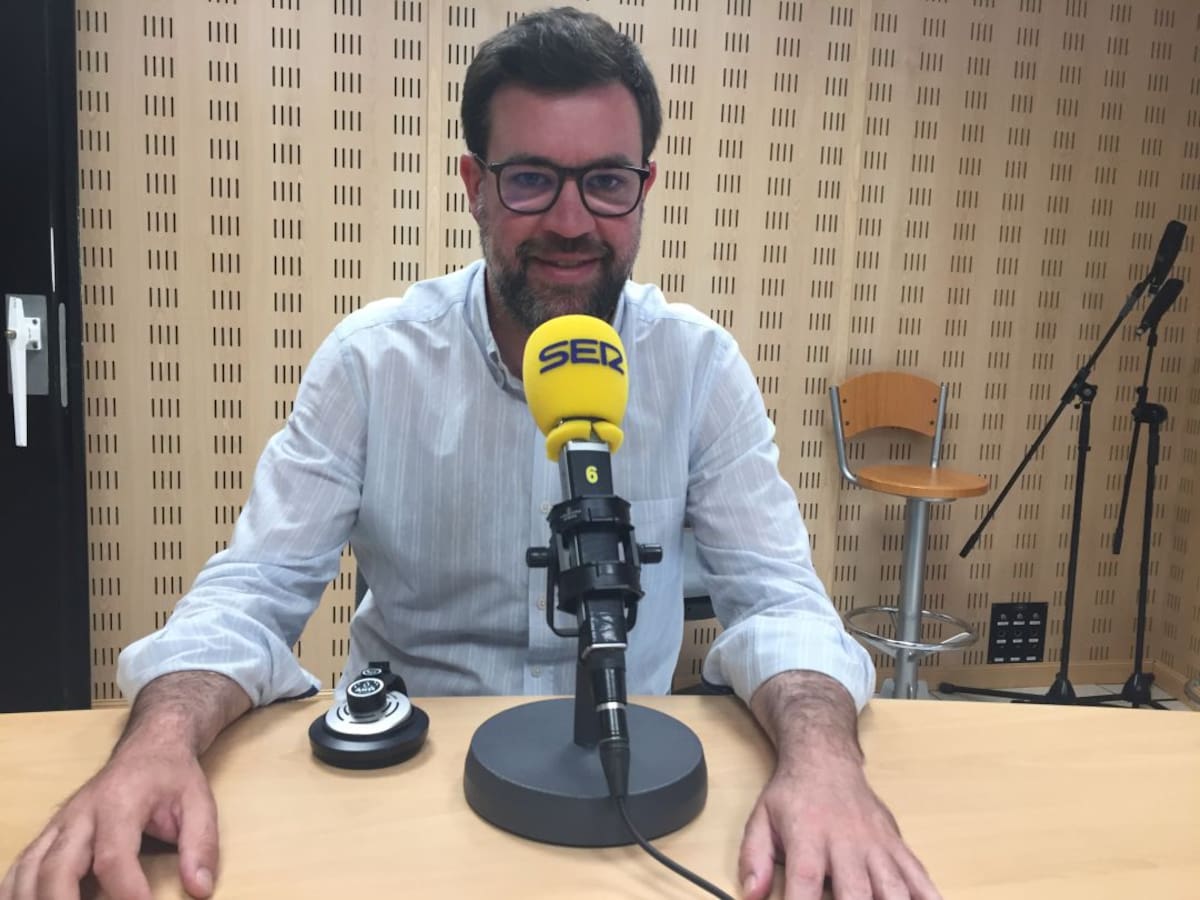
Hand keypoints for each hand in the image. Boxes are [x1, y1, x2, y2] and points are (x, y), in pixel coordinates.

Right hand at [0, 737, 218, 899]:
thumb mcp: (199, 802)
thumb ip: (201, 844)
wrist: (149, 748)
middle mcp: (81, 814)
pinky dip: (16, 891)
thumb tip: (199, 888)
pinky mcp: (51, 834)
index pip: (113, 855)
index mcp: (120, 801)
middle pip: (58, 866)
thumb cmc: (172, 777)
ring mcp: (60, 824)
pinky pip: (22, 866)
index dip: (124, 890)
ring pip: (30, 869)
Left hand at [737, 757, 938, 899]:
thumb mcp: (761, 820)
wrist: (825, 759)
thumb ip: (754, 858)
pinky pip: (919, 875)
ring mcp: (876, 844)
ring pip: (894, 887)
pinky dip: (928, 896)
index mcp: (808, 835)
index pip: (806, 880)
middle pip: (856, 891)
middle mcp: (846, 840)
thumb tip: (752, 895)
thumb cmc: (793, 796)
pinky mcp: (896, 844)